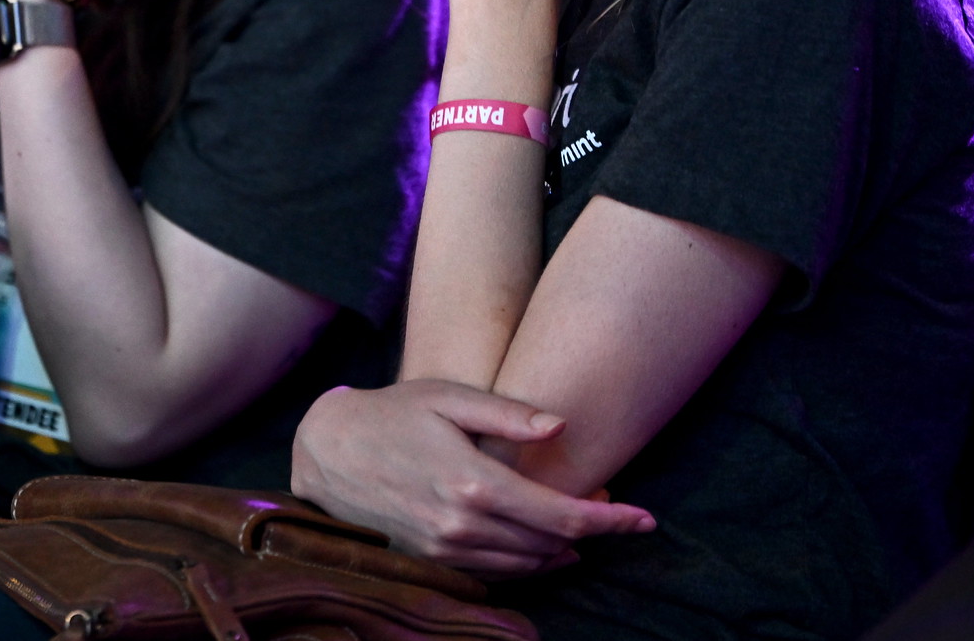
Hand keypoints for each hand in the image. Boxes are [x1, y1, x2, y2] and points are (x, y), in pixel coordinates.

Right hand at [291, 380, 654, 575]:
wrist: (328, 450)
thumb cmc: (395, 412)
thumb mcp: (451, 397)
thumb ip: (509, 415)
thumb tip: (562, 425)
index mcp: (475, 484)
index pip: (562, 516)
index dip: (610, 521)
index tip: (645, 519)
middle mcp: (462, 526)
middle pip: (551, 546)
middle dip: (590, 531)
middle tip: (613, 509)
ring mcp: (444, 551)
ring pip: (527, 566)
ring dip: (561, 551)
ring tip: (582, 526)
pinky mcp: (431, 562)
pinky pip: (495, 575)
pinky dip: (527, 563)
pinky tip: (540, 545)